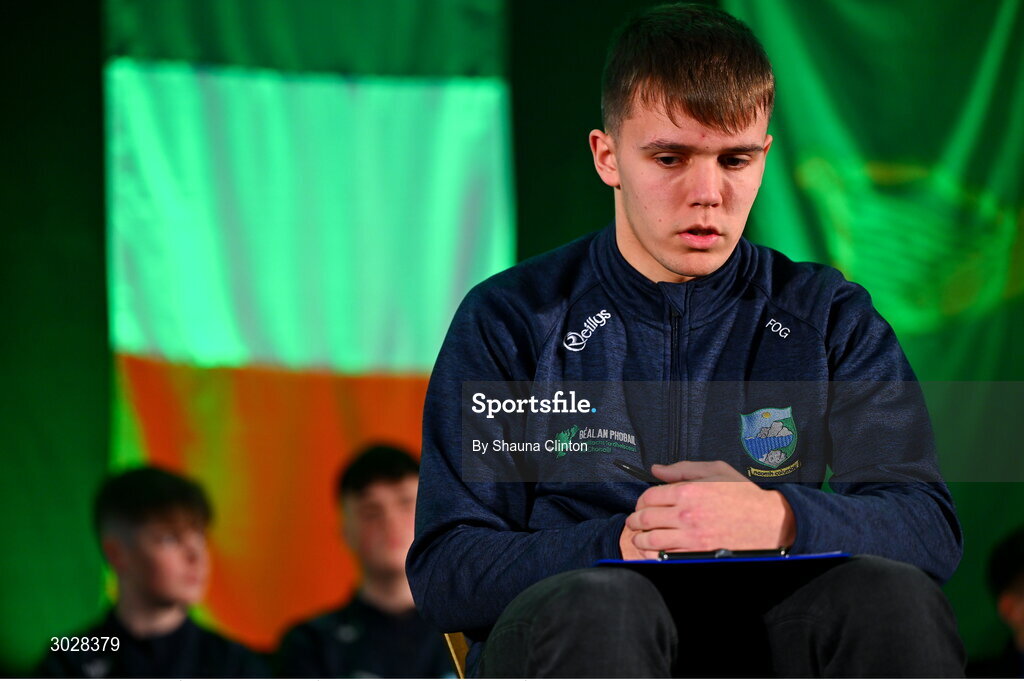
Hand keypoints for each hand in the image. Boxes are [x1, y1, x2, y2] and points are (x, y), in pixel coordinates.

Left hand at [622, 461, 794, 557]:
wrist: (768, 523)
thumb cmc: (743, 495)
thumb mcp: (716, 471)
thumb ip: (683, 469)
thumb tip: (657, 469)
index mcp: (688, 492)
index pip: (649, 497)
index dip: (641, 501)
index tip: (642, 505)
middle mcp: (686, 515)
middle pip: (645, 518)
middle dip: (635, 520)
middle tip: (635, 522)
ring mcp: (691, 538)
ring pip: (650, 540)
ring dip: (639, 539)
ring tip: (640, 538)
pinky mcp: (696, 555)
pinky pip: (664, 557)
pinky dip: (653, 555)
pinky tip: (653, 551)